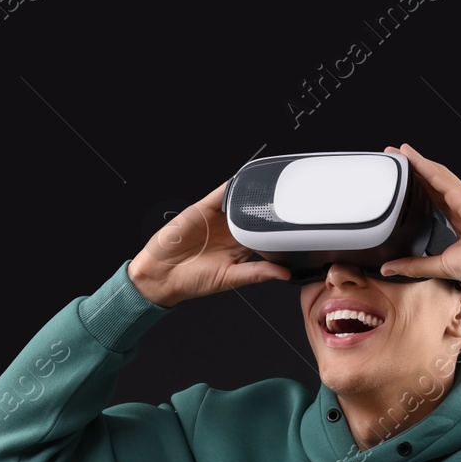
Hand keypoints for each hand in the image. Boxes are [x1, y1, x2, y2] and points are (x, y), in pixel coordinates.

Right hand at [128, 182, 291, 307]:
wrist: (162, 275)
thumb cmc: (193, 281)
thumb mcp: (230, 279)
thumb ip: (257, 273)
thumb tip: (284, 274)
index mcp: (240, 249)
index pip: (265, 237)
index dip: (279, 231)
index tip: (298, 228)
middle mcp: (230, 232)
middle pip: (255, 216)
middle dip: (270, 209)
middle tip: (290, 201)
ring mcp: (217, 220)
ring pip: (240, 202)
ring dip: (253, 195)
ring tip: (272, 187)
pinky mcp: (203, 209)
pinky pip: (219, 194)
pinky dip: (231, 187)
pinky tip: (244, 181)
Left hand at [377, 144, 460, 290]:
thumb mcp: (440, 266)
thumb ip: (414, 266)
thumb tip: (391, 268)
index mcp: (457, 220)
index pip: (432, 197)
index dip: (416, 186)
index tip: (400, 181)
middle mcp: (460, 205)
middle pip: (432, 180)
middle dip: (413, 168)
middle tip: (394, 157)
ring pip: (436, 174)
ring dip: (417, 161)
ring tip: (399, 151)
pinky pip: (441, 177)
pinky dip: (425, 166)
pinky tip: (413, 158)